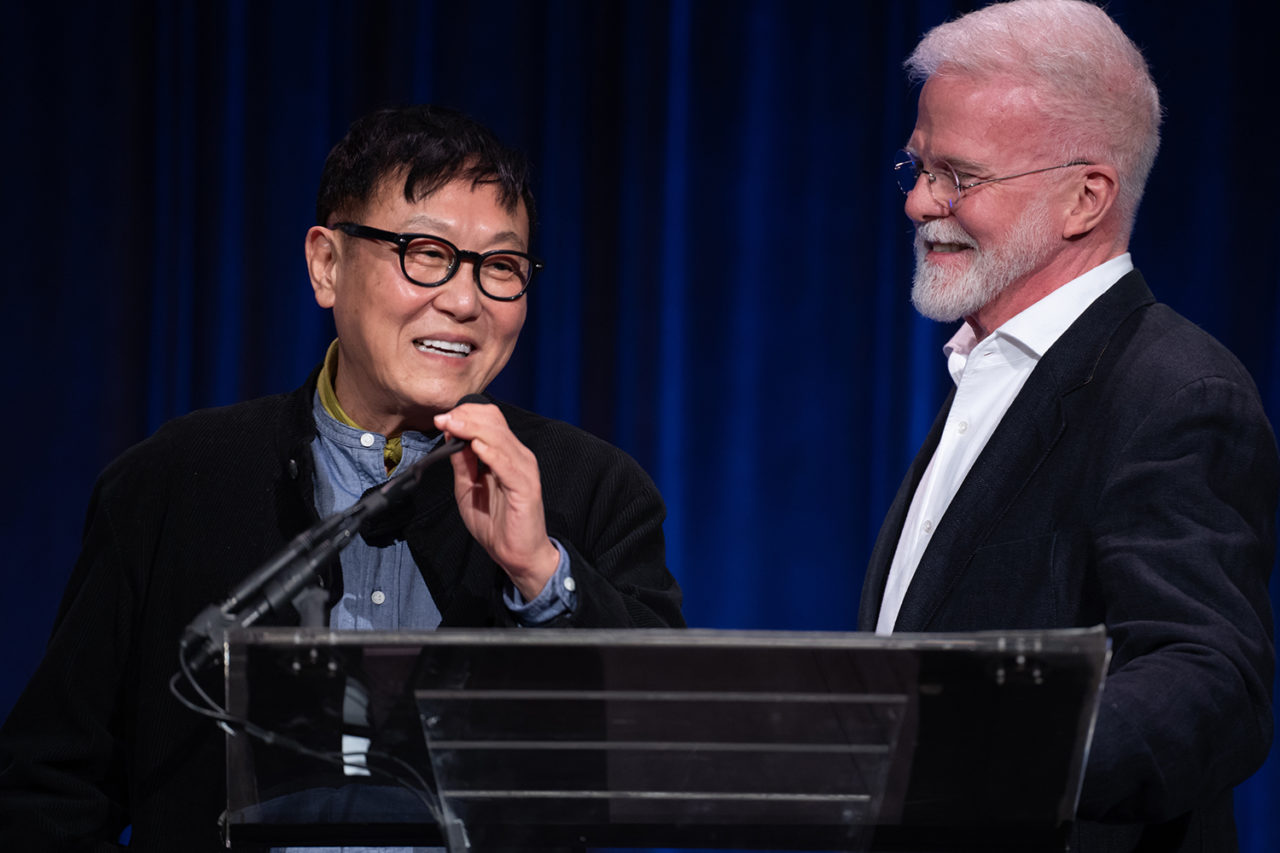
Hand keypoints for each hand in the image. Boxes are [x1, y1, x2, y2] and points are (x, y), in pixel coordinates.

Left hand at [433, 402, 559, 600]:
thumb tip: (451, 435)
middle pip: (494, 422)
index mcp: (506, 454)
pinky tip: (475, 447)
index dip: (465, 414)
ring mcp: (524, 470)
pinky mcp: (526, 487)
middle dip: (466, 417)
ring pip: (500, 438)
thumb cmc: (496, 523)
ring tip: (452, 426)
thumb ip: (462, 463)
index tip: (442, 418)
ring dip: (473, 429)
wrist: (517, 555)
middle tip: (443, 419)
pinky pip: (508, 465)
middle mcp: (518, 456)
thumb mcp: (468, 488)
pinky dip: (491, 453)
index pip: (490, 419)